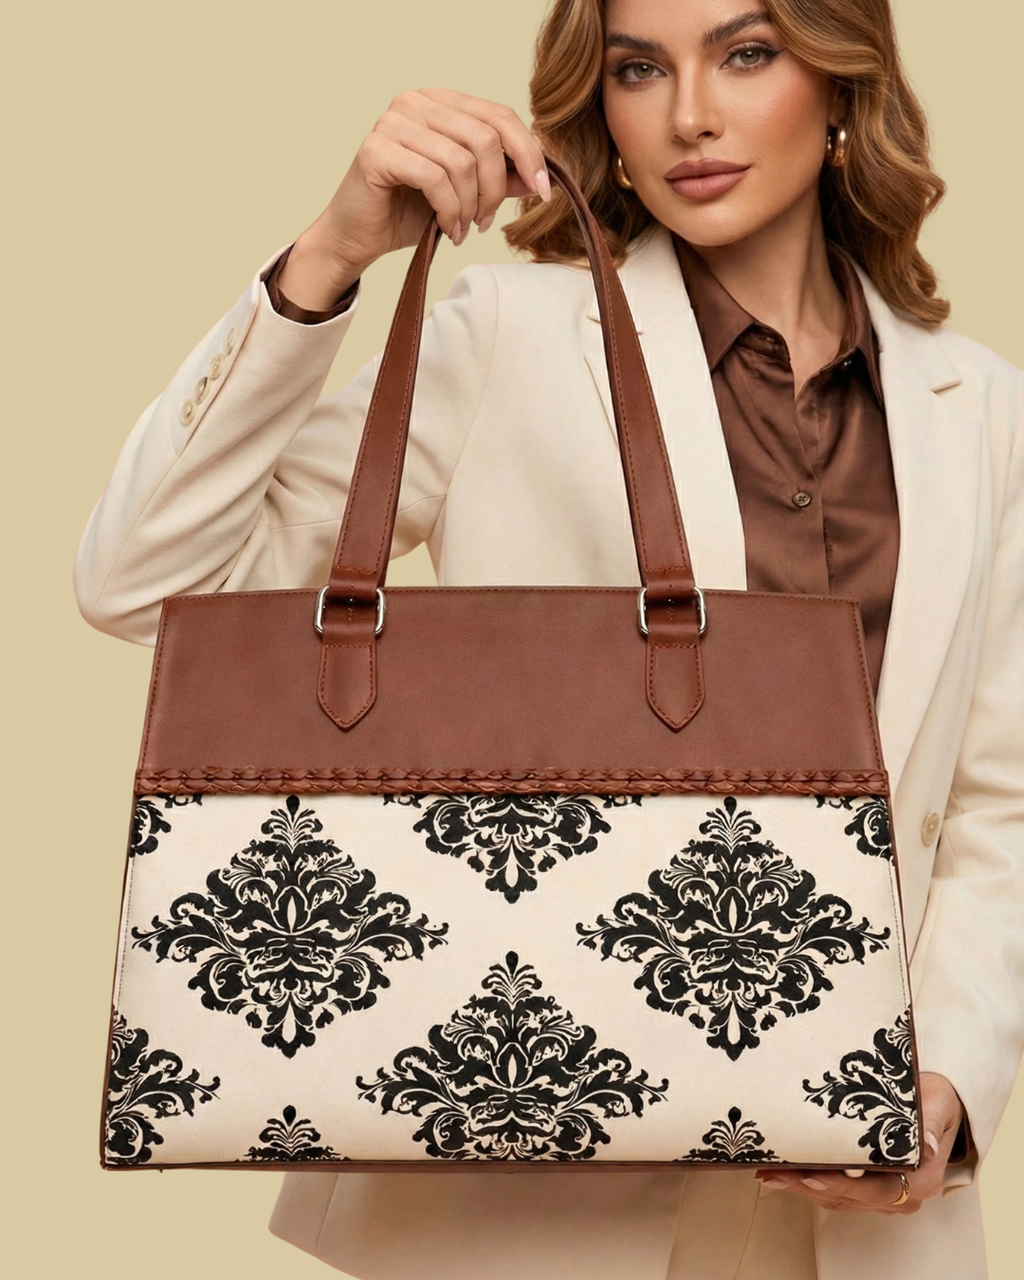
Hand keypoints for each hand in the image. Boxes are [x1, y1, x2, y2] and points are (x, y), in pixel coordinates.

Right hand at [277, 87, 549, 309]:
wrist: (358, 237)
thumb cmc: (409, 212)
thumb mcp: (466, 193)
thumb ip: (499, 177)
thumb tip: (539, 175)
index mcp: (440, 103)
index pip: (499, 116)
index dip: (528, 153)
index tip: (542, 192)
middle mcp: (415, 102)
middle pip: (485, 138)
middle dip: (495, 188)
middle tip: (486, 221)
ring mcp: (393, 122)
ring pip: (462, 161)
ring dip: (470, 205)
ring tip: (462, 228)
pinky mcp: (377, 150)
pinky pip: (435, 178)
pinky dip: (449, 210)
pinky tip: (446, 228)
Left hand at [754, 1073, 963, 1214]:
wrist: (939, 1106)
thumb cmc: (937, 1101)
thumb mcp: (938, 1103)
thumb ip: (930, 1121)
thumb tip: (927, 1143)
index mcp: (921, 1179)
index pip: (877, 1190)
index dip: (842, 1185)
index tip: (810, 1176)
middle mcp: (904, 1195)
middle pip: (850, 1197)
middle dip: (808, 1187)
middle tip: (772, 1175)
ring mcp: (886, 1195)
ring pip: (839, 1198)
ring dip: (803, 1188)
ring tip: (769, 1174)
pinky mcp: (871, 1188)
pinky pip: (838, 1192)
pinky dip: (811, 1183)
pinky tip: (785, 1174)